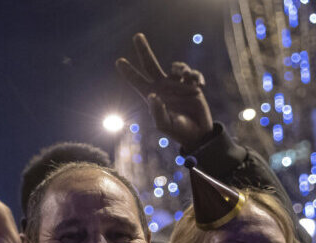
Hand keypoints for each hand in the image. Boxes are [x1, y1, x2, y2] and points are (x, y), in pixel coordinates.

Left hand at [116, 33, 213, 150]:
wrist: (197, 132)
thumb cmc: (178, 130)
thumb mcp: (164, 125)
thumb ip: (158, 112)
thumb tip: (153, 96)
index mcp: (151, 95)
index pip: (137, 81)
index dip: (128, 71)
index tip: (119, 61)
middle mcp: (162, 87)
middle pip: (150, 64)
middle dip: (143, 50)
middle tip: (137, 36)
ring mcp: (177, 84)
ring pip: (176, 66)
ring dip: (179, 67)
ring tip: (183, 75)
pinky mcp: (192, 85)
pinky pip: (193, 73)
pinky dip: (195, 76)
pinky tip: (198, 86)